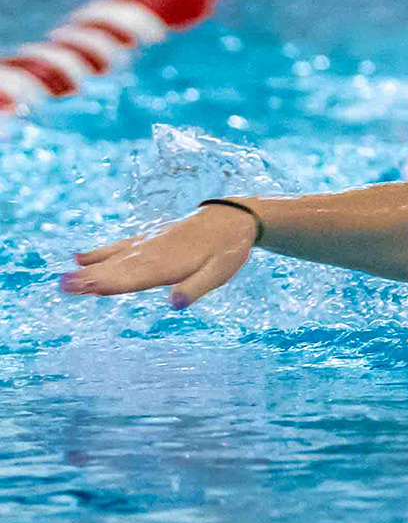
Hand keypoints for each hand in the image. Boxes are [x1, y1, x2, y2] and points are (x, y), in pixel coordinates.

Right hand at [60, 205, 258, 308]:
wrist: (230, 218)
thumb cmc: (226, 250)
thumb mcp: (219, 272)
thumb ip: (196, 287)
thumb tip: (174, 304)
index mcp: (169, 264)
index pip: (134, 278)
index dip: (108, 284)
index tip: (84, 288)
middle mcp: (153, 253)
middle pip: (117, 269)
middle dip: (90, 279)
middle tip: (62, 286)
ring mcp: (148, 244)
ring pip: (113, 259)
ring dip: (88, 269)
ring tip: (65, 278)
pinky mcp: (148, 239)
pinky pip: (119, 247)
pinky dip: (100, 252)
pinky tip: (80, 257)